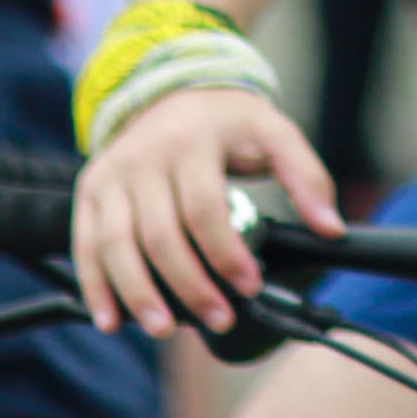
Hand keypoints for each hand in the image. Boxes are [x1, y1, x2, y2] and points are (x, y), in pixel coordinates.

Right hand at [72, 83, 341, 337]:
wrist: (172, 89)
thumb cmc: (228, 122)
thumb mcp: (274, 133)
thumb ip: (307, 177)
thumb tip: (331, 228)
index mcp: (192, 142)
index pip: (204, 209)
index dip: (226, 253)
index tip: (250, 285)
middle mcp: (144, 158)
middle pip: (159, 235)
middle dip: (189, 285)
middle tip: (218, 318)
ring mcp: (111, 176)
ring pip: (116, 245)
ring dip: (138, 294)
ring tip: (165, 328)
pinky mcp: (90, 191)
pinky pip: (86, 245)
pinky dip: (95, 286)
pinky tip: (111, 320)